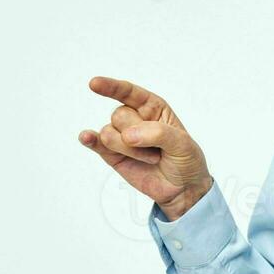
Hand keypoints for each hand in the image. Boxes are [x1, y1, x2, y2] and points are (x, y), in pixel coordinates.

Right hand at [78, 77, 212, 220]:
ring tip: (150, 158)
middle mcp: (135, 119)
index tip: (94, 84)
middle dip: (137, 136)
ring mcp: (121, 137)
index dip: (112, 87)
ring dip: (129, 149)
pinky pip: (95, 143)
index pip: (129, 92)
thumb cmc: (186, 160)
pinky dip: (90, 140)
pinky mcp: (112, 154)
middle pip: (119, 115)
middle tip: (158, 150)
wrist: (183, 189)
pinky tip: (86, 137)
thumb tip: (128, 135)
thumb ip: (158, 133)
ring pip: (108, 133)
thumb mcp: (183, 143)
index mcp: (153, 108)